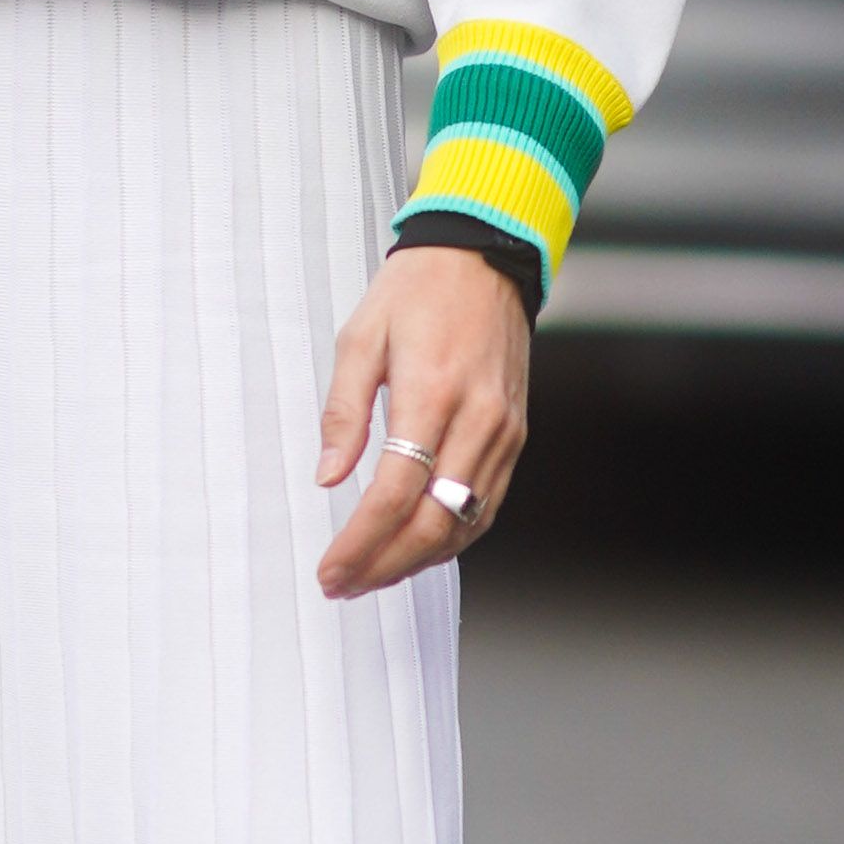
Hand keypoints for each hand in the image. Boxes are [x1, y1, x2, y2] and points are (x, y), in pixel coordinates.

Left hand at [313, 247, 530, 599]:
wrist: (485, 258)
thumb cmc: (417, 292)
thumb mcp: (360, 338)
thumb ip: (344, 412)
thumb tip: (328, 477)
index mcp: (433, 392)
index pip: (395, 492)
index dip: (359, 541)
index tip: (329, 568)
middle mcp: (478, 420)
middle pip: (434, 523)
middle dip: (384, 565)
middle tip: (342, 585)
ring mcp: (504, 433)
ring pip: (465, 524)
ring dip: (415, 561)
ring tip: (369, 576)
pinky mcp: (516, 437)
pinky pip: (486, 505)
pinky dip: (450, 538)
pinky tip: (414, 549)